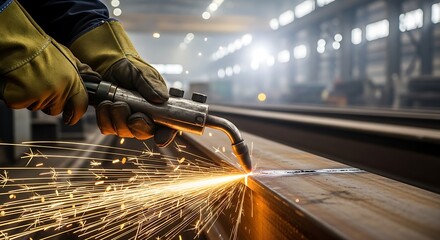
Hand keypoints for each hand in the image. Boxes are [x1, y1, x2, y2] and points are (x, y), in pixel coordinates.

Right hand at [0, 0, 96, 124]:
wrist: (16, 42)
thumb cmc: (40, 48)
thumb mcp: (68, 56)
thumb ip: (80, 71)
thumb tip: (94, 78)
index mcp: (72, 81)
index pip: (80, 106)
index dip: (76, 113)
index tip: (71, 118)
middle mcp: (58, 90)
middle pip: (56, 109)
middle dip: (49, 101)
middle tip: (41, 84)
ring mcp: (39, 96)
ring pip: (38, 107)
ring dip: (33, 97)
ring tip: (29, 78)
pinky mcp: (20, 99)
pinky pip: (20, 104)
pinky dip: (18, 96)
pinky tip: (19, 82)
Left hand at [70, 21, 176, 145]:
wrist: (110, 66)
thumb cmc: (132, 69)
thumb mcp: (144, 73)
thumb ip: (151, 85)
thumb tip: (162, 98)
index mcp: (160, 109)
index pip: (167, 128)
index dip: (165, 135)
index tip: (160, 138)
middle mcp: (145, 119)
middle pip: (143, 133)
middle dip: (136, 124)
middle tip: (130, 110)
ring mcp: (127, 123)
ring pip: (124, 132)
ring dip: (118, 117)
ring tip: (113, 102)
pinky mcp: (111, 122)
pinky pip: (108, 127)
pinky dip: (105, 117)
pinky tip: (105, 104)